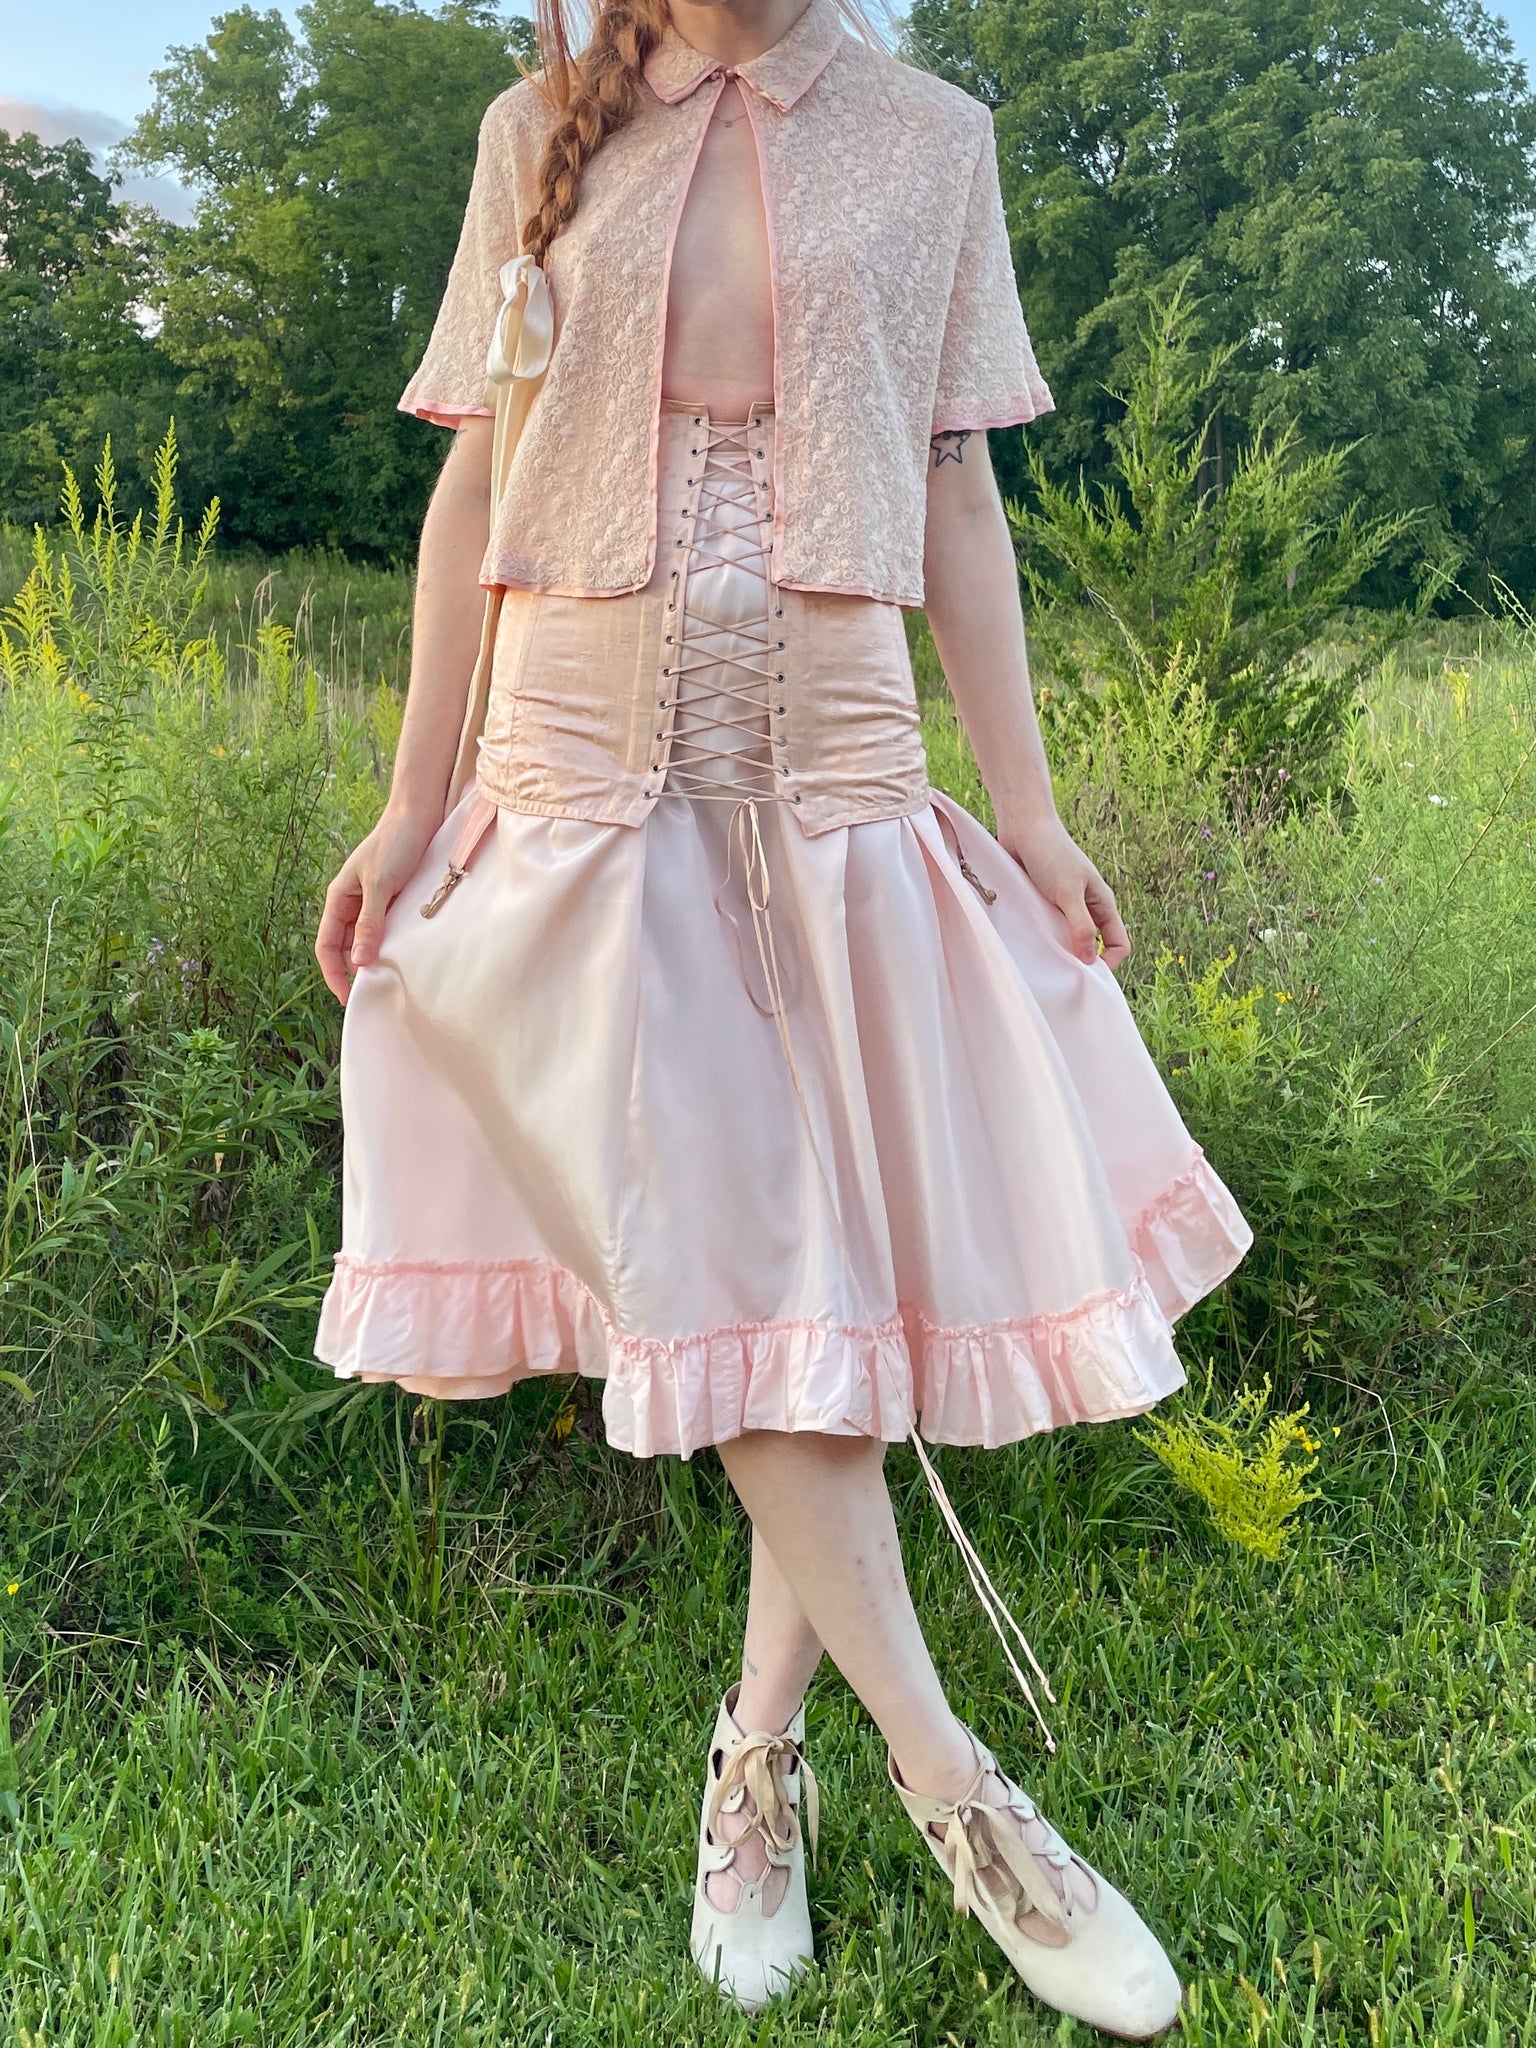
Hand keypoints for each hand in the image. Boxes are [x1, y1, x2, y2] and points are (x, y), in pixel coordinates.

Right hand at [315, 802, 440, 1004]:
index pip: (326, 945)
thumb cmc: (395, 844)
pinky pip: (385, 930)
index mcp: (339, 898)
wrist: (419, 815)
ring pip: (365, 940)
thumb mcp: (380, 884)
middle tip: (373, 993)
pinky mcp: (392, 900)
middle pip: (344, 947)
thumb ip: (369, 922)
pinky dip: (390, 945)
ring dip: (372, 958)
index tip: (347, 999)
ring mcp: (372, 903)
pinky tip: (402, 956)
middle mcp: (352, 903)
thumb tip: (358, 961)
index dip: (333, 974)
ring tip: (387, 979)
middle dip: (353, 971)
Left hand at [998, 812, 1130, 969]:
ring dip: (1058, 951)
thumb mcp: (1068, 893)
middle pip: (1093, 946)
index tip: (1085, 972)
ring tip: (1043, 959)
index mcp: (1102, 904)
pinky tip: (1029, 945)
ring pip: (1068, 939)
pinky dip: (1042, 939)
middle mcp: (1086, 908)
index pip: (1118, 943)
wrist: (1023, 827)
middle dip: (1081, 960)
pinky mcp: (1042, 905)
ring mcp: (1064, 907)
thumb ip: (1081, 926)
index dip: (1109, 962)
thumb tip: (1090, 960)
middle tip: (1061, 972)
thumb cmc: (1050, 854)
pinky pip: (1047, 930)